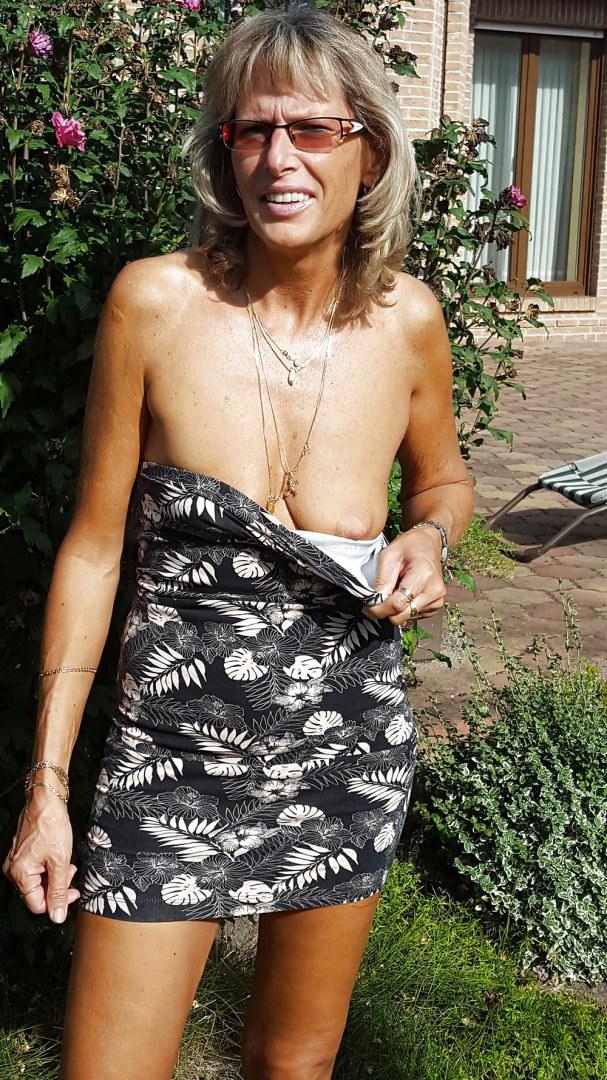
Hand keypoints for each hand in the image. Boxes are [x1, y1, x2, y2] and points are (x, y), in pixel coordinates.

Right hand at [2, 791, 79, 922]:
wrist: (46, 800)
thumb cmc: (50, 824)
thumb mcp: (60, 861)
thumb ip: (59, 891)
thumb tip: (57, 914)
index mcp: (20, 874)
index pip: (37, 905)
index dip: (57, 902)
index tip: (72, 894)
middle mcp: (14, 869)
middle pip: (38, 892)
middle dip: (58, 885)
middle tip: (70, 872)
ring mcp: (18, 860)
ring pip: (40, 880)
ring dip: (56, 875)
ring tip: (66, 862)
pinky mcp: (24, 853)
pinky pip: (38, 869)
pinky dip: (50, 866)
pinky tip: (59, 857)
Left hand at [362, 527, 445, 624]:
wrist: (429, 543)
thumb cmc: (409, 546)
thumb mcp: (389, 555)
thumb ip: (382, 580)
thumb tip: (374, 603)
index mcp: (424, 576)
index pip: (398, 604)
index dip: (379, 609)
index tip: (367, 607)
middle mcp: (434, 591)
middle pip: (401, 616)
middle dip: (385, 610)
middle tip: (378, 596)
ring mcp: (437, 600)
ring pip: (405, 617)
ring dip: (395, 608)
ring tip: (395, 588)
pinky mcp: (436, 606)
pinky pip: (412, 615)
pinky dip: (404, 607)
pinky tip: (405, 592)